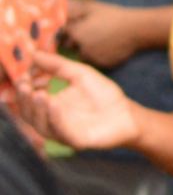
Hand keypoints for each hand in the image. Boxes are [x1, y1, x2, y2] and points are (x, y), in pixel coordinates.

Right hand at [19, 51, 142, 150]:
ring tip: (40, 93)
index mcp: (50, 105)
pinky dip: (55, 119)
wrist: (127, 114)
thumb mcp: (79, 74)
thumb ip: (57, 65)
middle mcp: (52, 120)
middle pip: (29, 114)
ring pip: (41, 125)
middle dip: (24, 100)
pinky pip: (61, 132)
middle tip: (25, 85)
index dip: (24, 88)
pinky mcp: (77, 140)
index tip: (26, 75)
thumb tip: (33, 54)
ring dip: (37, 109)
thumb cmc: (103, 94)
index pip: (28, 100)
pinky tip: (54, 105)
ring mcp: (63, 131)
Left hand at [61, 0, 142, 69]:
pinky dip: (98, 56)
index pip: (62, 34)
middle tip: (93, 32)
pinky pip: (95, 62)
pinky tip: (108, 47)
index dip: (67, 30)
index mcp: (77, 32)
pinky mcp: (103, 65)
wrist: (138, 29)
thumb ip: (72, 8)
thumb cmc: (114, 16)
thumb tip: (57, 7)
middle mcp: (81, 47)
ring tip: (101, 40)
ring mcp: (93, 58)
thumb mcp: (92, 7)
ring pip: (83, 55)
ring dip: (87, 50)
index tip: (73, 27)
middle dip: (77, 40)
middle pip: (71, 46)